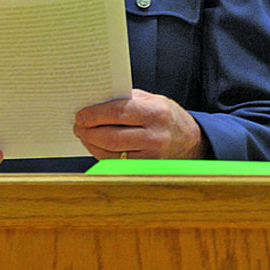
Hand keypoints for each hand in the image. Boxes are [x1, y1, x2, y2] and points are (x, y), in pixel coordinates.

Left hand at [73, 89, 205, 159]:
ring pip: (112, 154)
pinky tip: (95, 145)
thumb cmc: (166, 116)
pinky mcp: (147, 169)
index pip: (118, 113)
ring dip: (92, 144)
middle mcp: (155, 136)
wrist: (190, 141)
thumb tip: (95, 102)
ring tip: (83, 134)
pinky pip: (118, 163)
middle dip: (89, 131)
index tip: (80, 114)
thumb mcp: (151, 99)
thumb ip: (125, 99)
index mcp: (155, 112)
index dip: (94, 114)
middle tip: (78, 125)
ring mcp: (152, 156)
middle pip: (111, 136)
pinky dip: (102, 154)